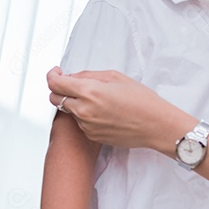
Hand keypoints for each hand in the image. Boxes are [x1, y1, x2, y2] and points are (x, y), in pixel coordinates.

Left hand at [46, 67, 193, 150]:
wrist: (155, 125)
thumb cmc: (142, 101)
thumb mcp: (116, 77)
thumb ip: (89, 75)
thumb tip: (73, 77)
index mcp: (89, 92)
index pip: (55, 83)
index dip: (52, 75)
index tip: (56, 72)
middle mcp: (84, 110)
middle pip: (54, 98)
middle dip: (59, 89)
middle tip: (71, 84)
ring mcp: (86, 125)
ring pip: (68, 111)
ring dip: (74, 103)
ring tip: (97, 99)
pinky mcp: (92, 135)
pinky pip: (80, 122)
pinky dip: (85, 115)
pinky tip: (103, 111)